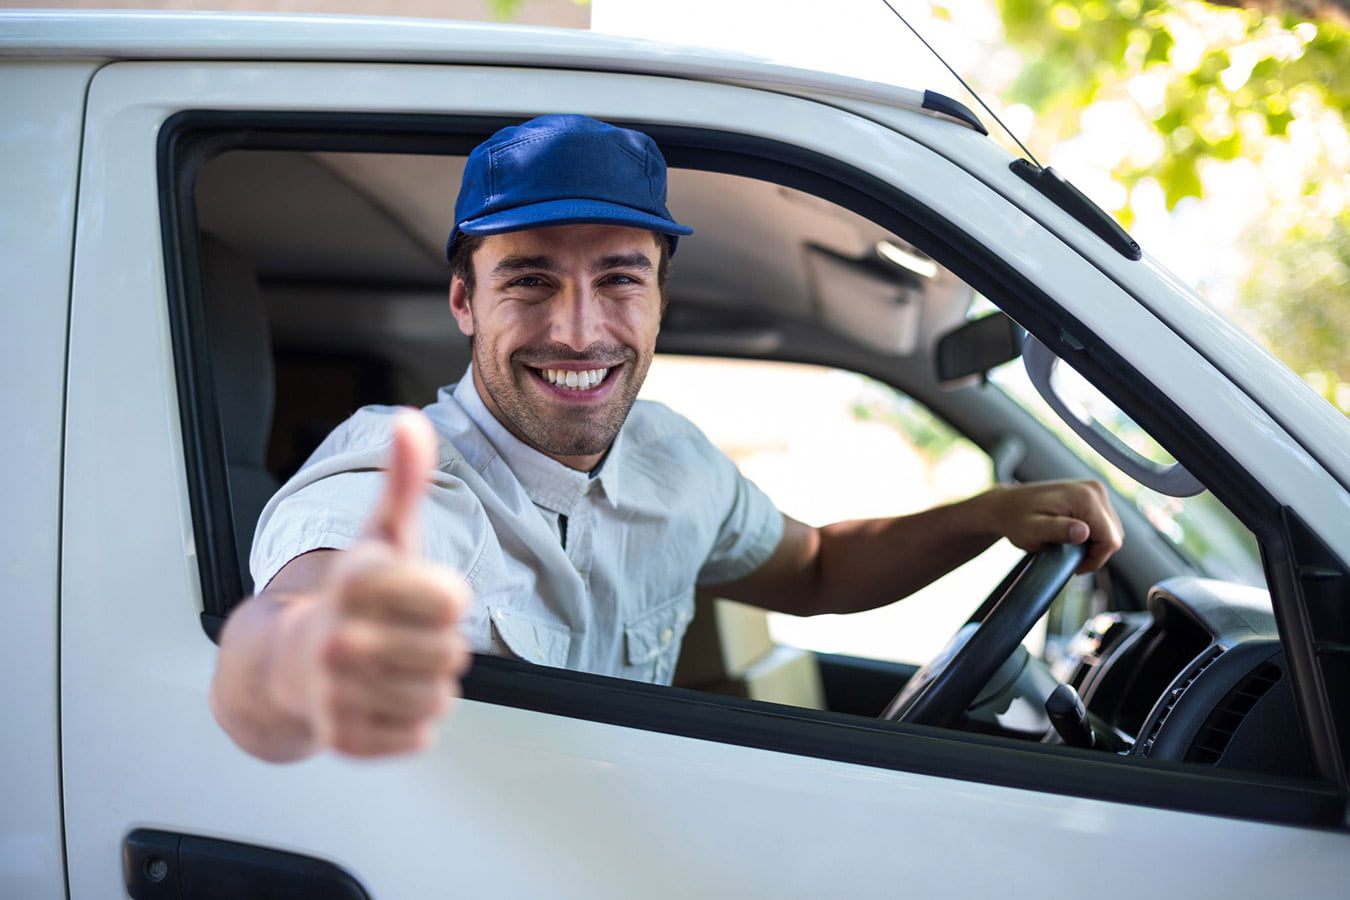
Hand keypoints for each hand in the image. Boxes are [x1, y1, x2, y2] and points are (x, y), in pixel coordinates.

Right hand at [270, 410, 472, 757]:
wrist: (283, 665)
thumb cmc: (348, 597)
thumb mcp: (379, 535)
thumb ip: (403, 481)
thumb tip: (412, 422)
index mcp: (353, 581)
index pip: (452, 598)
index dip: (446, 598)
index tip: (417, 594)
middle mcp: (338, 638)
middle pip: (453, 651)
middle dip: (439, 644)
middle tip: (403, 636)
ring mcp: (337, 693)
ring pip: (440, 695)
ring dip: (427, 683)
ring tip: (392, 667)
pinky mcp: (344, 740)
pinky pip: (420, 734)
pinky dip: (411, 721)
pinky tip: (381, 699)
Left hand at [982, 480, 1122, 573]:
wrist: (1005, 505)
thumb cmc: (1015, 519)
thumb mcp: (1032, 531)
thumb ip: (1058, 531)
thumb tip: (1084, 531)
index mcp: (1085, 498)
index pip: (1111, 540)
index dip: (1095, 559)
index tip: (1074, 566)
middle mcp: (1095, 490)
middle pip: (1114, 535)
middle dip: (1095, 552)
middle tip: (1067, 557)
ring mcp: (1095, 490)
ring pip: (1112, 531)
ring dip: (1094, 545)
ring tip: (1067, 546)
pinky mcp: (1092, 495)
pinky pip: (1105, 524)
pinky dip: (1093, 536)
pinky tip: (1072, 537)